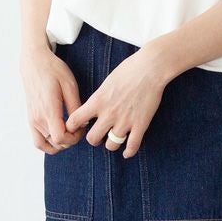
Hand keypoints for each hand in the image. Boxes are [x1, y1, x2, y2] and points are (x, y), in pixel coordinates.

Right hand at [20, 45, 89, 154]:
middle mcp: (38, 117)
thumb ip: (75, 107)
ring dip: (60, 144)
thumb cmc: (52, 70)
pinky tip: (57, 136)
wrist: (34, 61)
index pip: (61, 138)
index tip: (81, 127)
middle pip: (56, 143)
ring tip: (69, 132)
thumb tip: (81, 124)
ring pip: (46, 145)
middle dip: (70, 140)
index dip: (74, 138)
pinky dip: (48, 144)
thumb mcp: (69, 84)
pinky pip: (37, 141)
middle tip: (78, 127)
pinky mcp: (30, 118)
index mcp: (49, 108)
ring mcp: (32, 119)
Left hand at [64, 42, 174, 158]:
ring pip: (111, 145)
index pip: (75, 120)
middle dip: (94, 138)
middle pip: (92, 139)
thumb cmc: (128, 70)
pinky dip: (128, 152)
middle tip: (98, 134)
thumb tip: (94, 108)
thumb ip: (99, 98)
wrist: (149, 69)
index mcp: (97, 100)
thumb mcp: (107, 82)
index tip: (77, 127)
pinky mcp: (140, 125)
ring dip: (111, 143)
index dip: (72, 127)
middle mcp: (108, 113)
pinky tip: (126, 151)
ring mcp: (124, 121)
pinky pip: (132, 147)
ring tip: (113, 138)